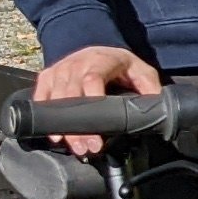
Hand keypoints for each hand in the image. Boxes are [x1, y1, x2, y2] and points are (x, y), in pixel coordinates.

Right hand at [33, 42, 159, 156]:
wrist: (99, 51)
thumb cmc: (121, 66)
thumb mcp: (141, 72)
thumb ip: (149, 88)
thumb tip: (156, 108)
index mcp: (102, 60)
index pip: (92, 79)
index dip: (92, 101)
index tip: (97, 127)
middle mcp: (77, 63)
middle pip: (71, 94)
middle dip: (78, 125)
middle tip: (87, 147)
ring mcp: (60, 69)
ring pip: (55, 99)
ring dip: (63, 127)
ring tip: (76, 147)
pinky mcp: (49, 76)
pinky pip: (41, 96)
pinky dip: (45, 116)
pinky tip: (55, 136)